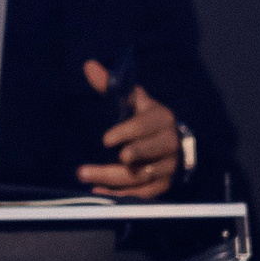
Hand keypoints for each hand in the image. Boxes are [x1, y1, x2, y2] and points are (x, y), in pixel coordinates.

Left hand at [77, 59, 180, 200]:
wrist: (175, 140)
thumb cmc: (145, 117)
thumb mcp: (132, 99)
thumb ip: (110, 85)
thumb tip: (88, 66)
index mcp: (162, 118)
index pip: (146, 125)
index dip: (127, 132)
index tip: (105, 140)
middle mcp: (170, 142)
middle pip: (145, 154)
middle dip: (115, 163)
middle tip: (84, 170)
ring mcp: (169, 165)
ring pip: (141, 177)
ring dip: (112, 181)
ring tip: (86, 180)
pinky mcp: (165, 184)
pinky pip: (144, 194)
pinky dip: (122, 195)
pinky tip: (100, 193)